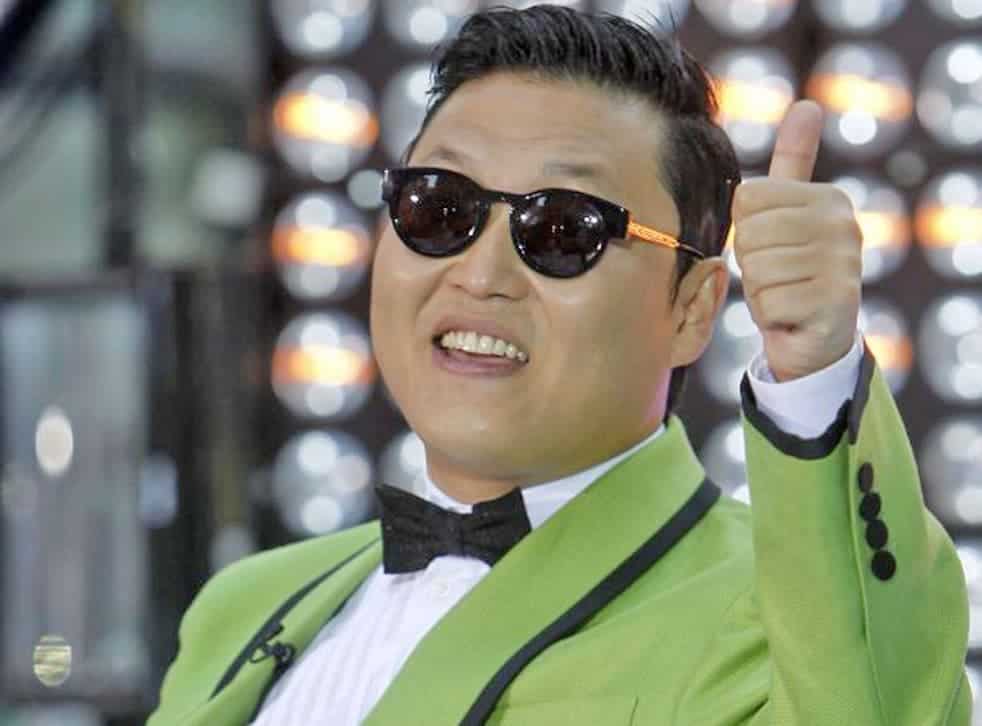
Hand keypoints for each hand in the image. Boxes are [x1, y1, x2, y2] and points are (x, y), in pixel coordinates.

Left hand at [731, 100, 862, 381]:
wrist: (814, 336)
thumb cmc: (792, 270)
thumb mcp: (788, 212)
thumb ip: (794, 161)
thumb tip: (807, 105)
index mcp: (827, 197)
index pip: (747, 198)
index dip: (745, 229)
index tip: (771, 245)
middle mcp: (843, 225)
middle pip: (749, 234)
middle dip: (751, 262)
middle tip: (776, 275)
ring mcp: (842, 265)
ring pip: (757, 270)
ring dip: (759, 290)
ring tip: (784, 294)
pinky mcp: (834, 304)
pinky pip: (768, 303)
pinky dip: (770, 315)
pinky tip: (791, 315)